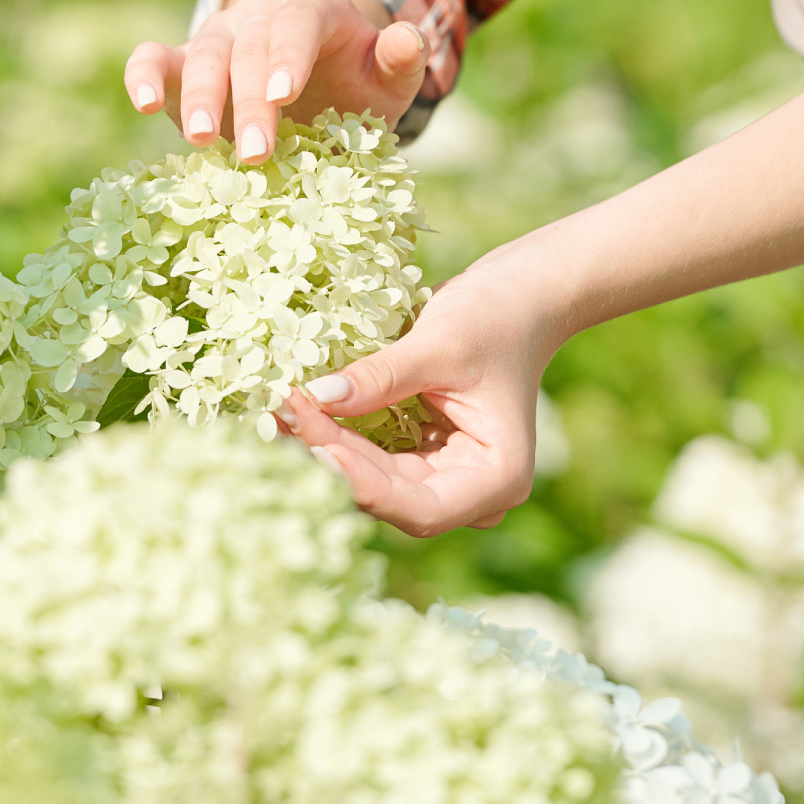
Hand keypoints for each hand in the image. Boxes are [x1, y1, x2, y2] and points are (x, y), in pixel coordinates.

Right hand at [122, 0, 427, 164]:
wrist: (317, 81)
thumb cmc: (355, 81)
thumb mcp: (387, 76)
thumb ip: (400, 61)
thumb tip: (409, 38)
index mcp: (314, 6)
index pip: (300, 21)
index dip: (289, 55)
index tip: (284, 95)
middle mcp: (261, 12)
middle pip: (250, 46)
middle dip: (250, 100)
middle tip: (255, 152)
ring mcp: (220, 33)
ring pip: (204, 53)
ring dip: (200, 97)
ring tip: (200, 139)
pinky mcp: (183, 61)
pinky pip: (155, 57)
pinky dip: (143, 73)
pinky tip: (142, 102)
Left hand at [274, 256, 562, 535]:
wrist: (522, 296)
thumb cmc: (496, 316)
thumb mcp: (439, 344)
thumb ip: (380, 378)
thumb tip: (315, 399)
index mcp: (498, 478)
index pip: (421, 507)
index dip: (362, 483)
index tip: (315, 443)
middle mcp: (474, 491)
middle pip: (390, 496)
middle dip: (334, 460)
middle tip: (282, 416)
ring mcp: (448, 477)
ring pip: (374, 481)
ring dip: (327, 449)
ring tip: (281, 413)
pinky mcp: (424, 458)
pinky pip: (373, 459)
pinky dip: (338, 436)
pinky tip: (299, 413)